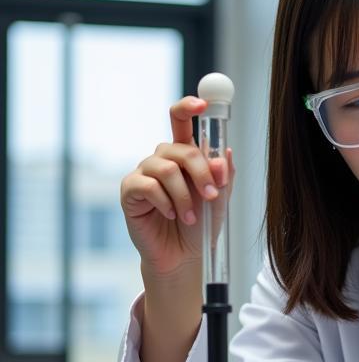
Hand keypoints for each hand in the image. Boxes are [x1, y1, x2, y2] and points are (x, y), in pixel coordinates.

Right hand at [120, 96, 233, 279]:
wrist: (184, 256)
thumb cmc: (200, 224)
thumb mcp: (219, 199)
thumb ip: (222, 176)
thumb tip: (224, 153)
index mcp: (184, 154)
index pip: (181, 121)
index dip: (188, 107)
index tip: (203, 104)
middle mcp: (162, 159)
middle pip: (180, 148)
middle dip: (201, 172)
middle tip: (212, 195)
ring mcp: (144, 173)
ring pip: (165, 168)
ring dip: (184, 194)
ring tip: (190, 216)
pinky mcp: (130, 191)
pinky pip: (147, 186)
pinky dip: (165, 202)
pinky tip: (172, 215)